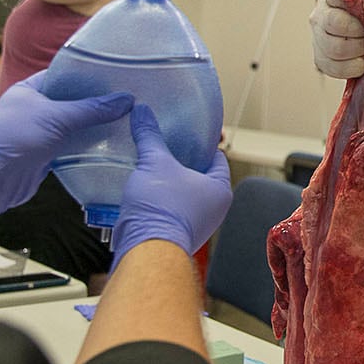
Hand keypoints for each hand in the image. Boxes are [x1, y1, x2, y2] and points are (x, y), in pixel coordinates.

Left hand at [0, 71, 131, 223]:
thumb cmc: (15, 139)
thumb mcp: (57, 118)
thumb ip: (92, 110)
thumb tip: (126, 100)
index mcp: (29, 90)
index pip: (62, 75)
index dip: (86, 75)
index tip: (112, 76)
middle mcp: (33, 109)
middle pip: (70, 102)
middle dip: (94, 103)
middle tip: (124, 99)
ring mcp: (39, 133)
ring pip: (72, 126)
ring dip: (92, 126)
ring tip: (122, 120)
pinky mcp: (45, 154)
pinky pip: (70, 146)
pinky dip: (87, 146)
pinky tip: (108, 144)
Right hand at [110, 104, 233, 264]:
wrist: (145, 250)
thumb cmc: (160, 210)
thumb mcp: (154, 162)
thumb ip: (150, 136)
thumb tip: (142, 113)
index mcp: (220, 188)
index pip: (216, 155)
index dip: (200, 142)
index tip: (185, 132)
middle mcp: (214, 208)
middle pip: (199, 174)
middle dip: (181, 161)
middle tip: (165, 146)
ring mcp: (197, 224)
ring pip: (184, 193)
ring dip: (169, 181)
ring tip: (152, 165)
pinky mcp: (178, 234)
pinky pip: (172, 209)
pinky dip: (162, 199)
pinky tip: (146, 188)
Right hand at [309, 0, 363, 78]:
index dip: (357, 8)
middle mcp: (321, 14)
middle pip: (335, 24)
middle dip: (360, 33)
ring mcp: (318, 38)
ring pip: (334, 48)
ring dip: (358, 51)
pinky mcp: (321, 59)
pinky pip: (334, 67)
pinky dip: (354, 67)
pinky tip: (361, 60)